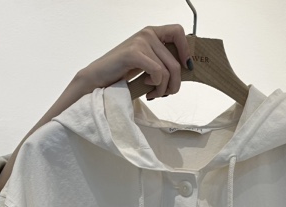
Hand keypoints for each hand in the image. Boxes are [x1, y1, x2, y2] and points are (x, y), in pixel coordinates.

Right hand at [74, 25, 191, 100]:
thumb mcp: (146, 63)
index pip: (178, 32)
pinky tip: (146, 87)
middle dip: (174, 84)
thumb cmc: (122, 73)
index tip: (186, 67)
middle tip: (165, 94)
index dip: (186, 50)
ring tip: (153, 93)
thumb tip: (183, 70)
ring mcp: (140, 42)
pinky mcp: (134, 53)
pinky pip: (157, 72)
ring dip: (163, 88)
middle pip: (176, 62)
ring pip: (167, 71)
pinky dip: (155, 85)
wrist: (99, 78)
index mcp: (152, 33)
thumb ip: (162, 61)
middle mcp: (148, 34)